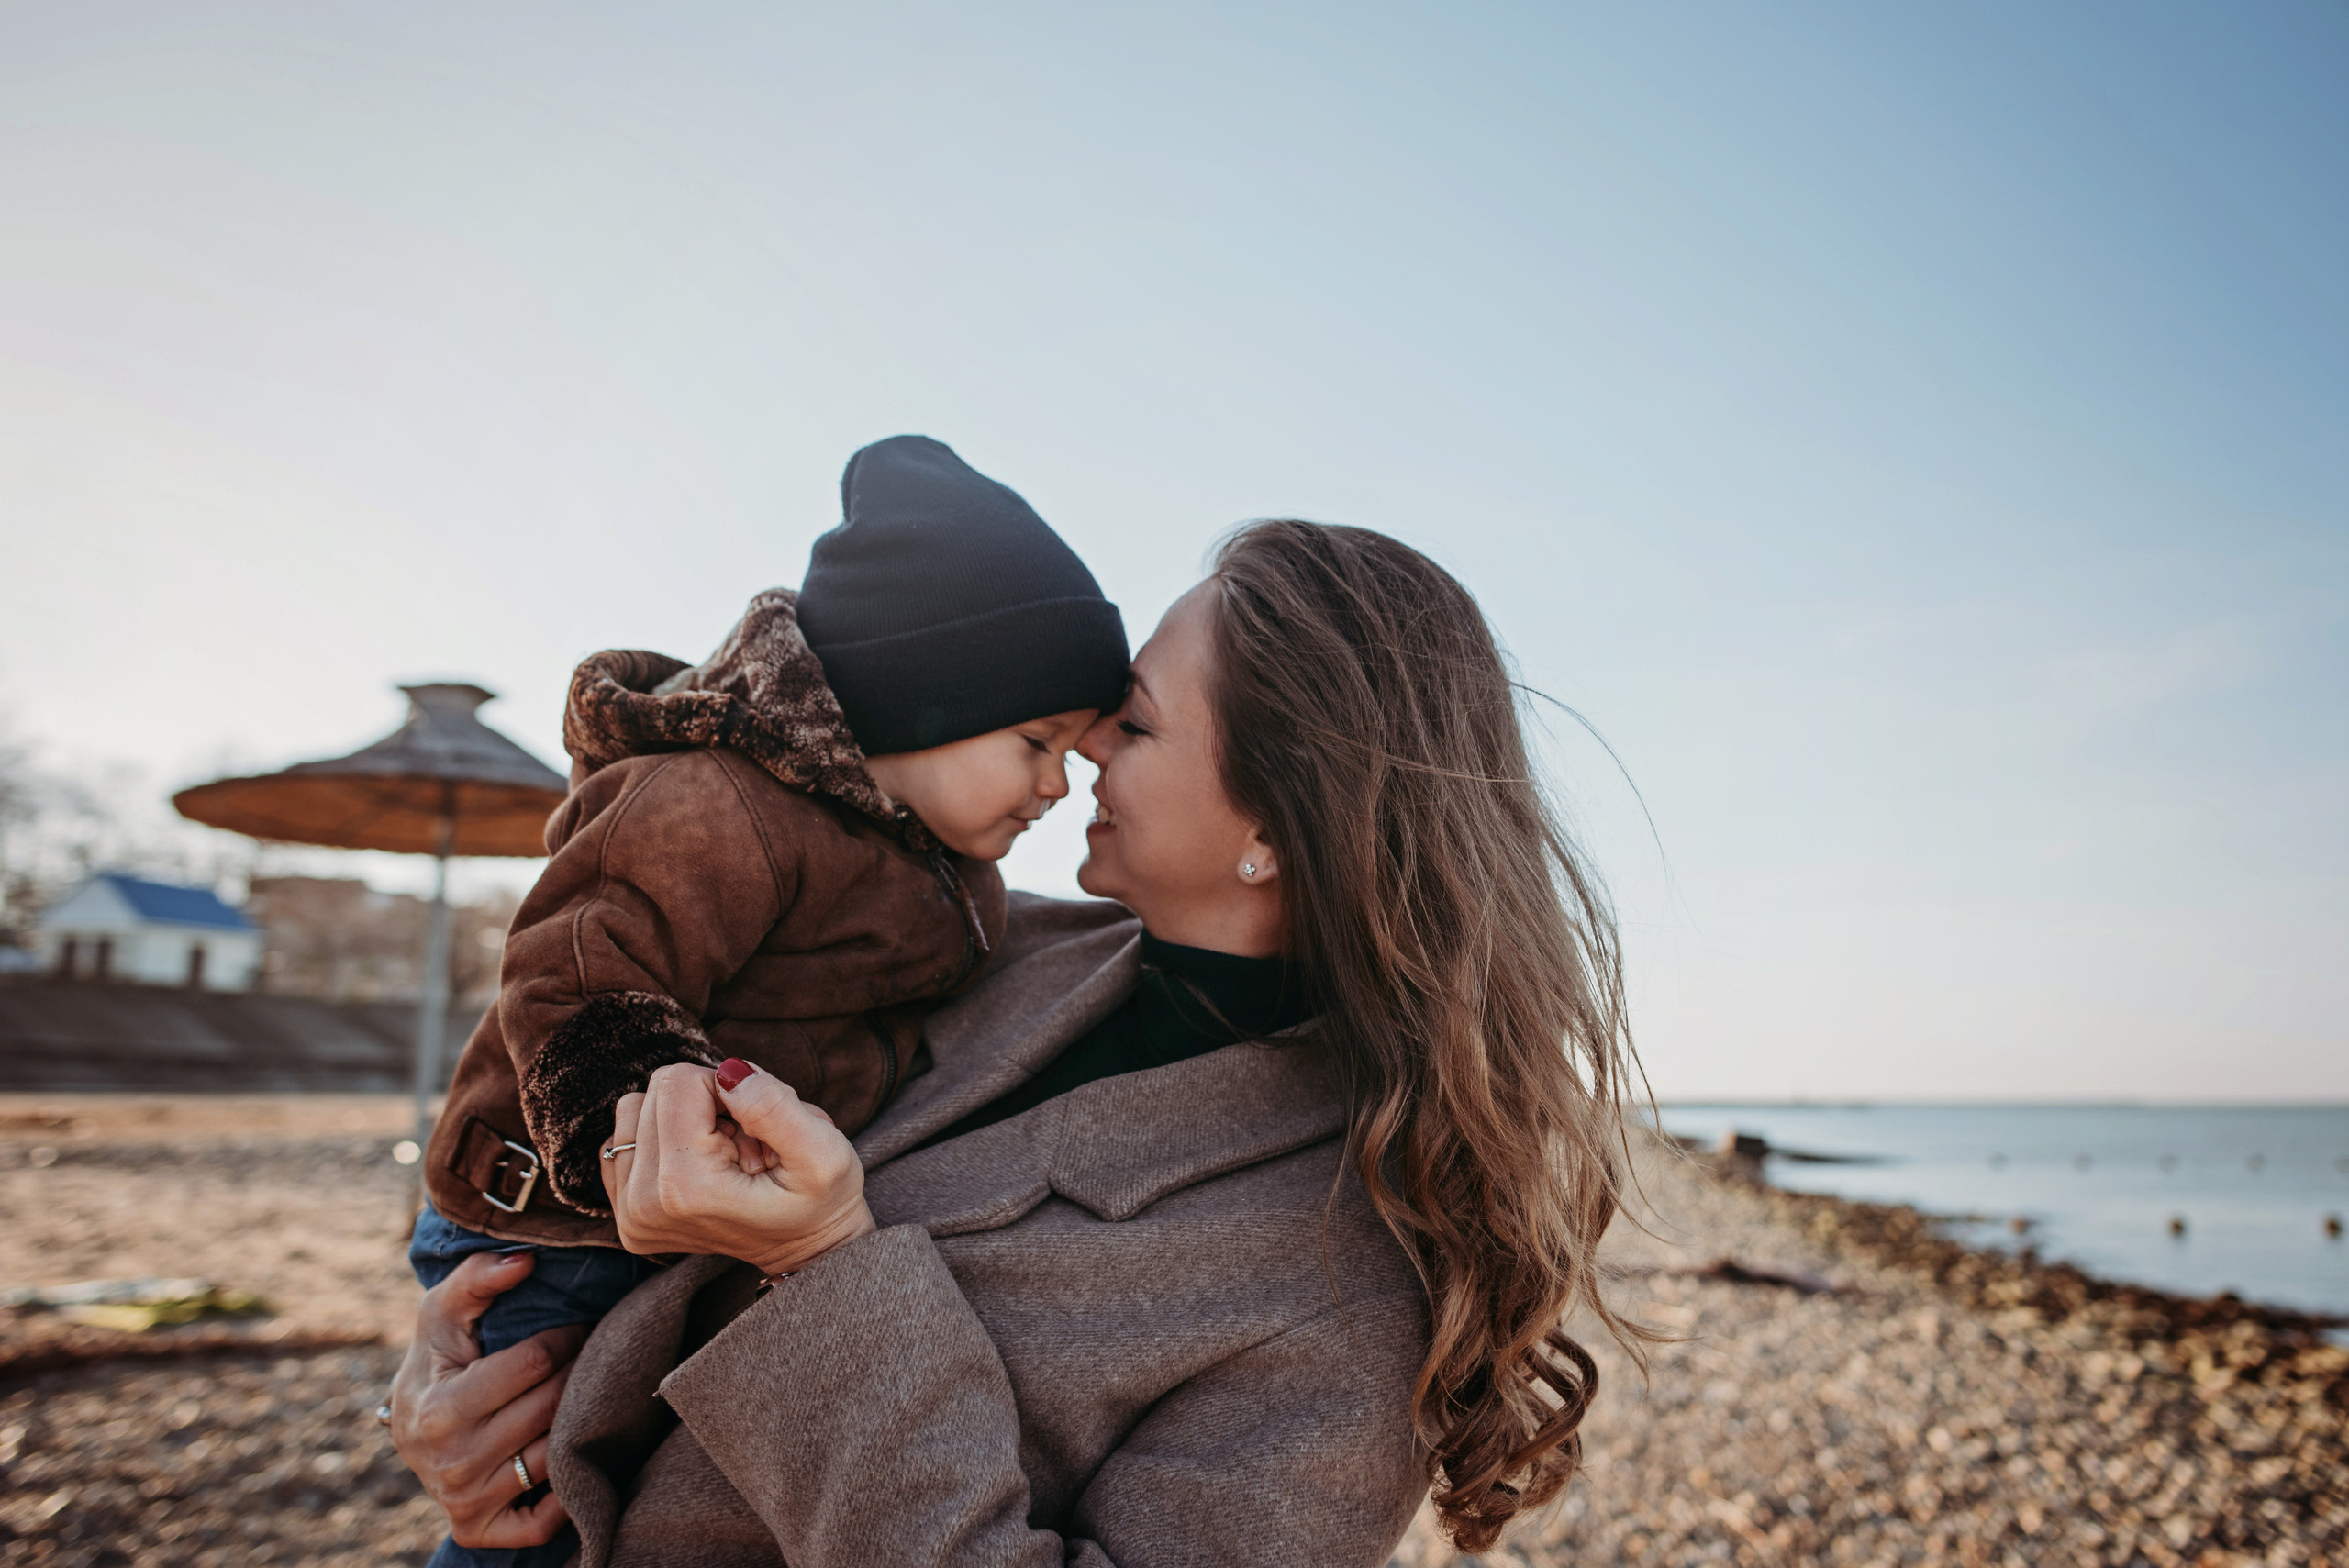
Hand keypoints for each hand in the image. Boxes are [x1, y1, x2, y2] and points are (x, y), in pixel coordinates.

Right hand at [388, 1251, 584, 1548]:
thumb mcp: (442, 1313)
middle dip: (579, 1374)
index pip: (537, 1363)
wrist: (413, 1428)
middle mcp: (452, 1461)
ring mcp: (466, 1500)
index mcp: (440, 1408)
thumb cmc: (437, 1360)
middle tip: (592, 1357)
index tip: (574, 1328)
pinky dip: (566, 1496)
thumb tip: (526, 1260)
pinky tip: (574, 1460)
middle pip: (552, 1407)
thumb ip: (478, 1277)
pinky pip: (541, 1522)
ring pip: (558, 1456)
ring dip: (581, 1423)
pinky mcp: (480, 1529)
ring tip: (588, 1395)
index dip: (566, 1337)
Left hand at [606, 1060, 876, 1278]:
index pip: (679, 1082)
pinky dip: (663, 1139)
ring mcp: (630, 1214)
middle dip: (706, 1103)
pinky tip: (699, 1164)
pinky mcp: (626, 1215)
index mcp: (687, 1187)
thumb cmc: (820, 1203)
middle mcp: (645, 1204)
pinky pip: (623, 1140)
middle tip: (745, 1144)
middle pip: (656, 1093)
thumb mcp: (822, 1152)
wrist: (808, 1254)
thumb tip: (727, 1072)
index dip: (727, 1089)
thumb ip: (773, 1105)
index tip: (755, 1127)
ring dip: (684, 1118)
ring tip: (724, 1153)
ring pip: (635, 1110)